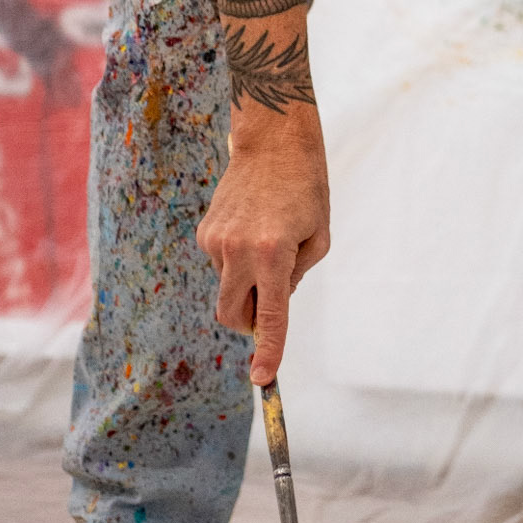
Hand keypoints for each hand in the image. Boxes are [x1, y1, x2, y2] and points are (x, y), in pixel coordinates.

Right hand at [196, 109, 329, 384]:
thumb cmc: (307, 189)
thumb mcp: (318, 236)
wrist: (273, 143)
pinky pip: (222, 265)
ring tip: (269, 241)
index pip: (270, 317)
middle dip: (249, 323)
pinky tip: (253, 228)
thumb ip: (296, 277)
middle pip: (233, 315)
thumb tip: (269, 303)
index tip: (262, 379)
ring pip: (228, 288)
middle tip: (268, 305)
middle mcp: (239, 252)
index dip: (268, 351)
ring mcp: (216, 242)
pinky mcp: (205, 233)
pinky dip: (238, 261)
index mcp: (273, 255)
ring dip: (248, 283)